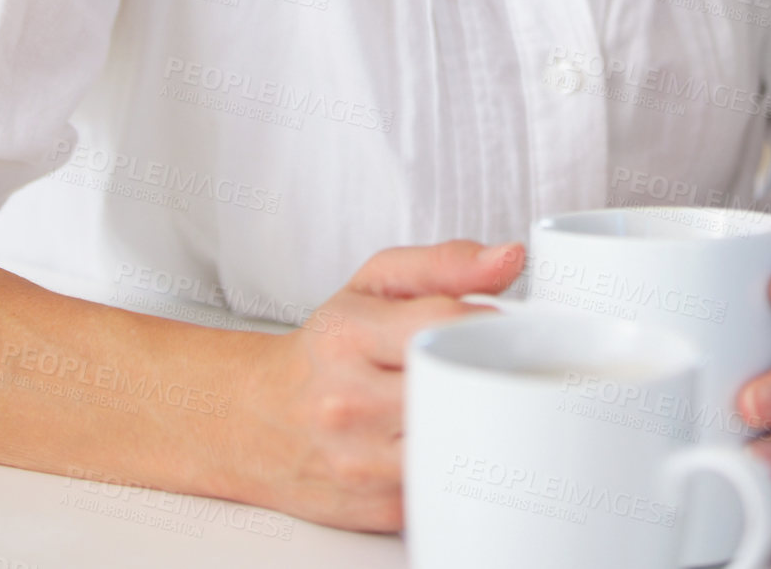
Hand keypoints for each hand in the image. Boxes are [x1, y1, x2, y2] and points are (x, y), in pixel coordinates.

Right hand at [238, 237, 525, 530]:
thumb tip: (510, 258)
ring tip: (479, 399)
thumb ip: (445, 265)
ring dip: (481, 420)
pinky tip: (453, 437)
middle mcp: (349, 404)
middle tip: (500, 362)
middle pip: (458, 386)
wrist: (261, 419)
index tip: (505, 323)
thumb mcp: (374, 285)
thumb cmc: (327, 346)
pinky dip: (460, 460)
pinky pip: (447, 484)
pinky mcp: (380, 512)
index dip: (490, 321)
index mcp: (349, 338)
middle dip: (492, 373)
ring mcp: (362, 465)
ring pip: (459, 442)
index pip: (445, 324)